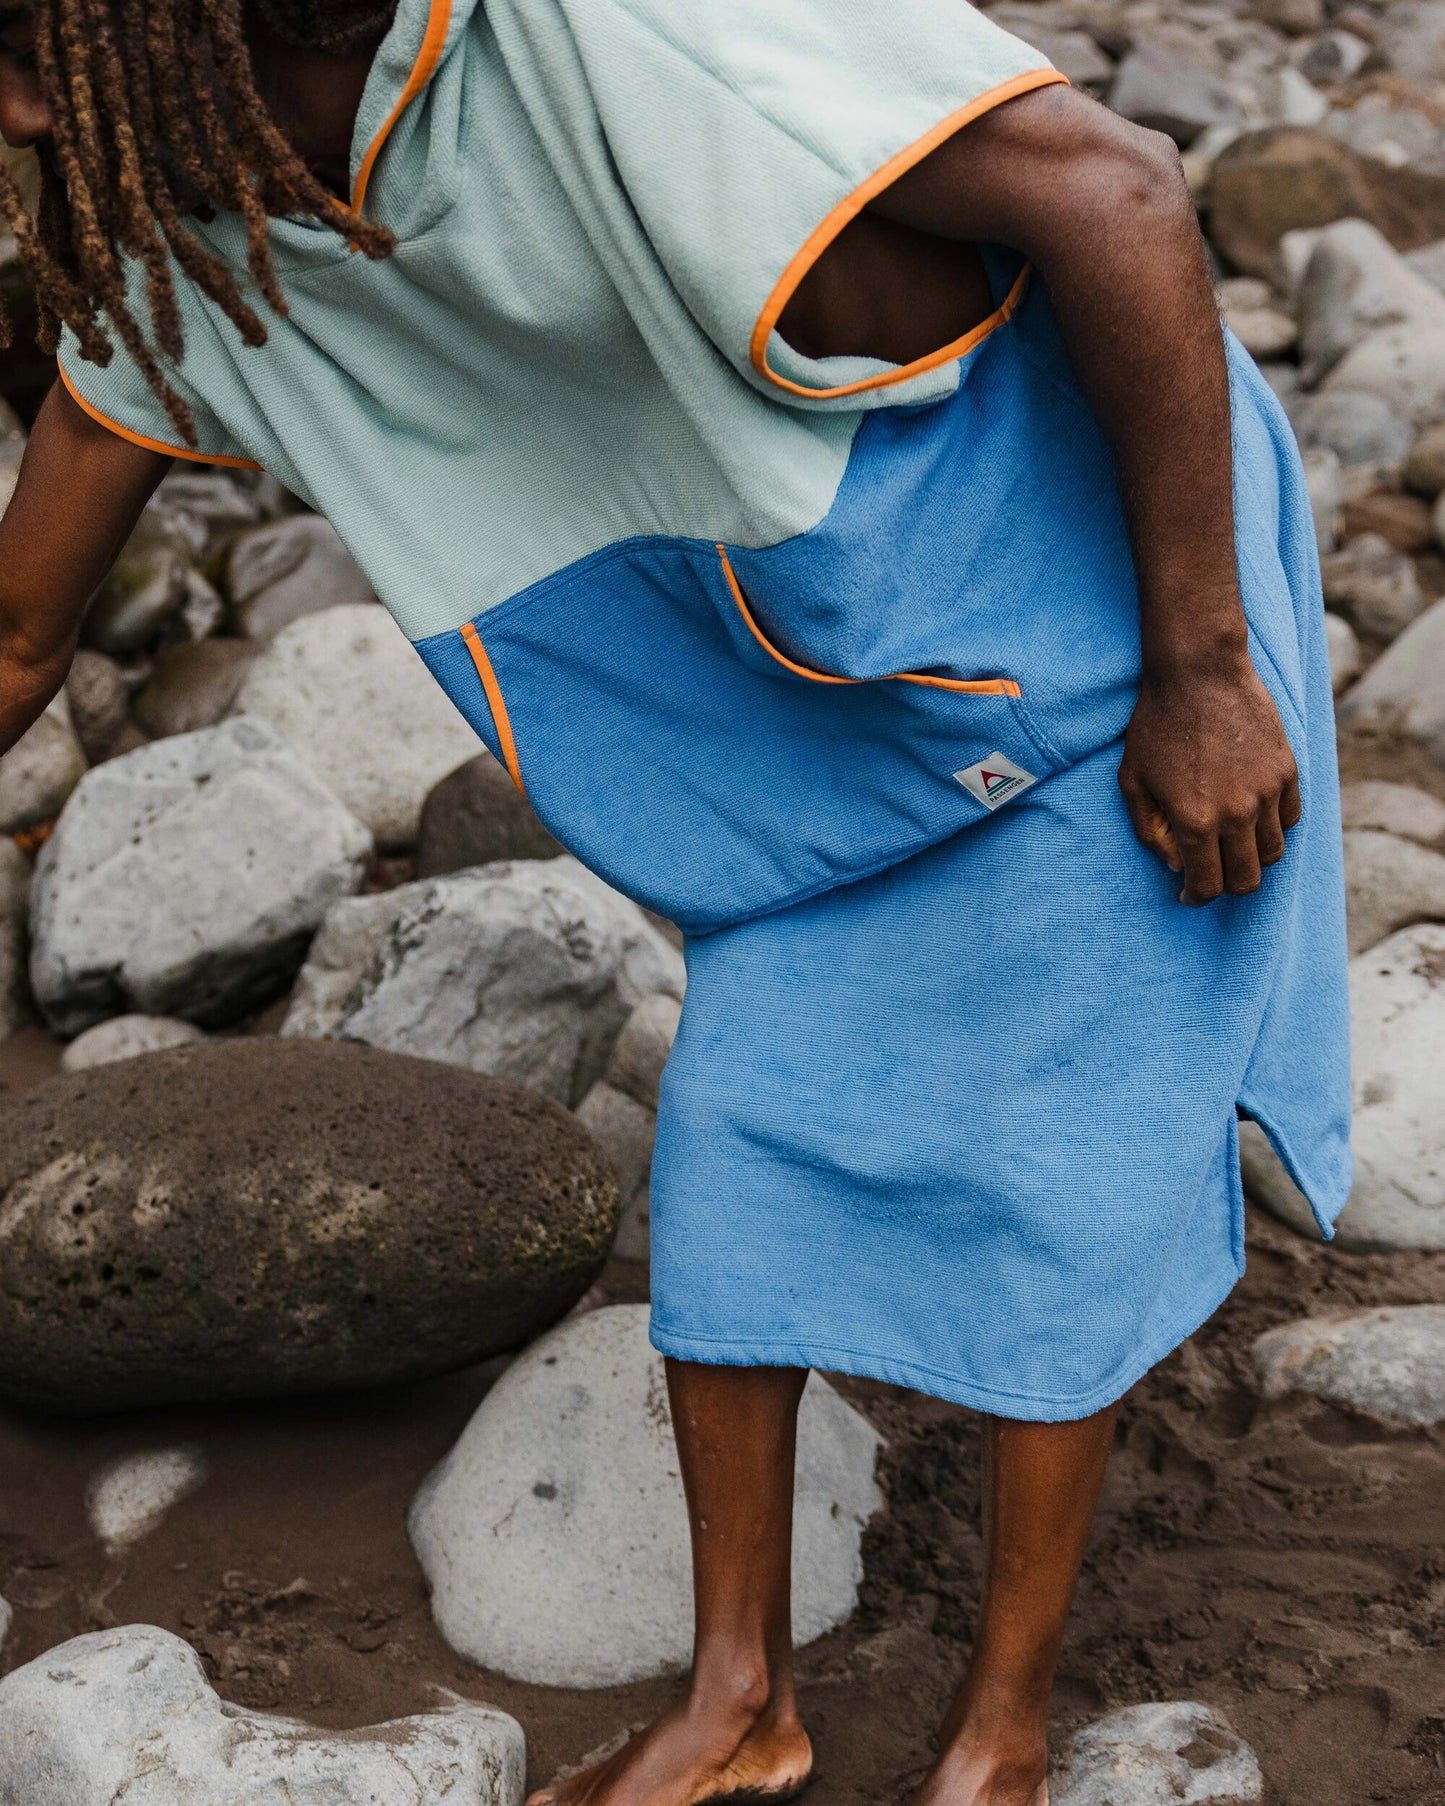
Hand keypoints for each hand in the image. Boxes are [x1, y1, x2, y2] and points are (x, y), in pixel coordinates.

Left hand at [1118, 656, 1300, 904]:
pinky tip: (1252, 817)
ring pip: (1273, 853)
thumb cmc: (1156, 725)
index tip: (1189, 895)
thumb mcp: (1133, 781)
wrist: (1198, 672)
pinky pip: (1289, 819)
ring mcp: (1267, 792)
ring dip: (1252, 858)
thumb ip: (1150, 831)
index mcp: (1195, 821)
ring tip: (1231, 845)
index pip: (1208, 886)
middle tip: (1212, 875)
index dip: (1196, 898)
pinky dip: (1273, 827)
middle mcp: (1237, 813)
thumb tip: (1175, 865)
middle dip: (1227, 886)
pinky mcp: (1287, 770)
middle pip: (1247, 880)